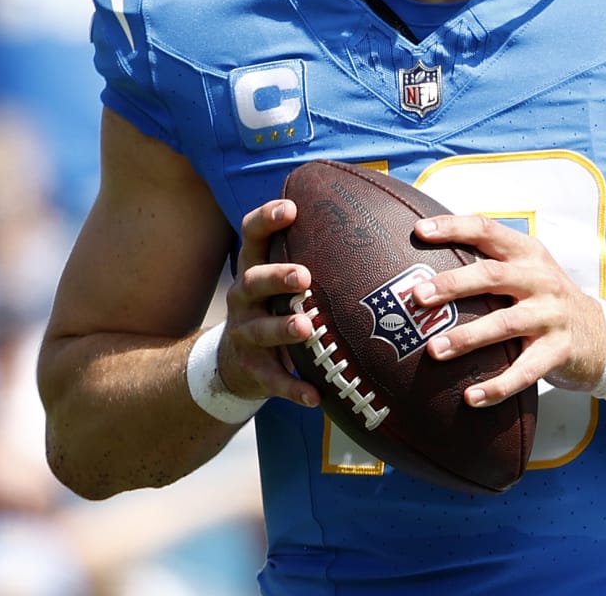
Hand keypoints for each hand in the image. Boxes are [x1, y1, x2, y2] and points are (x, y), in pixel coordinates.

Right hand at [217, 199, 319, 408]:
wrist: (234, 364)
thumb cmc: (274, 308)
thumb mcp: (280, 281)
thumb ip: (311, 255)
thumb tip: (371, 217)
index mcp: (254, 269)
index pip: (251, 236)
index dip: (266, 220)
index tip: (290, 208)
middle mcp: (243, 298)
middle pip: (252, 280)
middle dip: (277, 276)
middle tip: (304, 276)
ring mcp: (244, 335)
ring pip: (260, 330)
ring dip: (283, 329)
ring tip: (306, 328)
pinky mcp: (253, 370)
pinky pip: (273, 381)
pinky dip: (293, 389)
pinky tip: (315, 397)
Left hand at [410, 215, 605, 407]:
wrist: (599, 333)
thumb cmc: (546, 298)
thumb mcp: (527, 269)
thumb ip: (489, 261)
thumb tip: (426, 263)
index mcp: (527, 254)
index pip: (487, 230)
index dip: (453, 228)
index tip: (420, 232)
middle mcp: (540, 280)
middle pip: (492, 276)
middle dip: (453, 285)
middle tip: (418, 296)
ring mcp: (551, 315)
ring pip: (504, 324)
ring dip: (467, 338)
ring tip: (435, 350)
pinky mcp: (558, 351)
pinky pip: (525, 371)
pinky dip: (497, 386)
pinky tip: (471, 398)